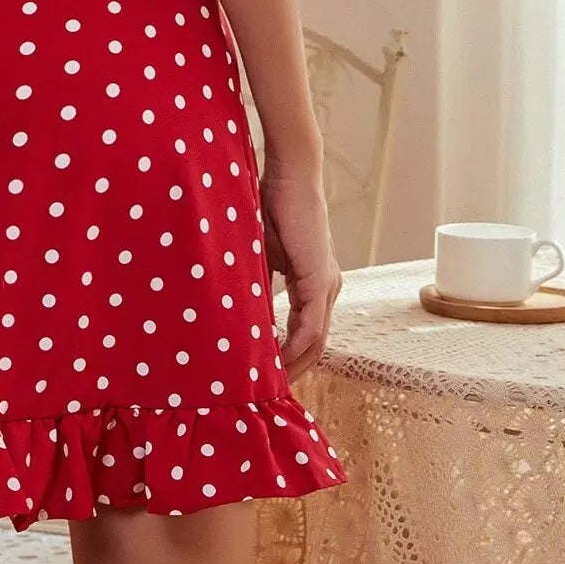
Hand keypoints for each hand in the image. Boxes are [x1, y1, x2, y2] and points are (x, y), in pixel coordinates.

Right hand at [259, 166, 341, 382]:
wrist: (290, 175)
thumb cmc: (273, 205)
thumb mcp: (260, 253)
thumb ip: (256, 282)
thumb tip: (237, 308)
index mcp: (314, 283)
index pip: (304, 333)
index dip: (286, 356)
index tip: (261, 372)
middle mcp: (327, 289)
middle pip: (314, 346)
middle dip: (290, 369)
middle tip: (261, 388)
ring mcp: (327, 287)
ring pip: (315, 343)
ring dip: (291, 364)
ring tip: (263, 381)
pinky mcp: (321, 282)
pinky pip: (311, 329)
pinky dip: (293, 348)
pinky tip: (273, 359)